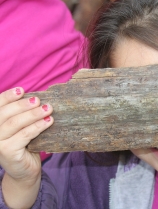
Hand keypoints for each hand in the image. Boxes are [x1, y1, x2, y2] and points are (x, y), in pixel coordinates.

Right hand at [0, 87, 52, 206]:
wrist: (25, 171)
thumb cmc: (24, 147)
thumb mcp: (20, 129)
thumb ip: (21, 116)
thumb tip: (35, 98)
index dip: (8, 97)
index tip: (22, 90)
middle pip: (6, 113)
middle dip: (23, 104)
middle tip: (39, 100)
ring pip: (16, 123)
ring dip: (33, 114)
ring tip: (48, 108)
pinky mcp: (7, 152)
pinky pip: (25, 134)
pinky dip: (38, 126)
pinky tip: (49, 121)